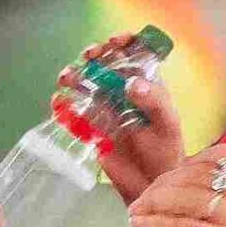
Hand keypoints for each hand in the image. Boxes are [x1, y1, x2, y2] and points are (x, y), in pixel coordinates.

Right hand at [60, 35, 184, 202]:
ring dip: (74, 75)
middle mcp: (125, 90)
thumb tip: (132, 84)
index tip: (114, 42)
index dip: (125, 41)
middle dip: (94, 54)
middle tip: (88, 57)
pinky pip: (74, 108)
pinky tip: (59, 103)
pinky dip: (64, 103)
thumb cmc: (166, 152)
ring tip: (66, 78)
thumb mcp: (166, 125)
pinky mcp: (91, 124)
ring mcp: (106, 106)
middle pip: (106, 62)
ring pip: (86, 82)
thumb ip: (153, 102)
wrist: (149, 185)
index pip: (136, 53)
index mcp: (148, 84)